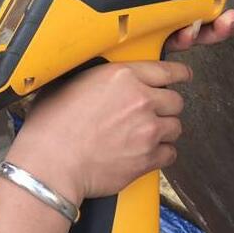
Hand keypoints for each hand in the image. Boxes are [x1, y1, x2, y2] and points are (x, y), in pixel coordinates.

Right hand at [6, 61, 190, 203]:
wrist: (51, 162)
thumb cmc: (51, 124)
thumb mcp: (69, 83)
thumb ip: (97, 79)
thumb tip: (102, 81)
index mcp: (121, 76)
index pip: (166, 70)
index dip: (178, 73)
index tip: (182, 75)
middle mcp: (140, 100)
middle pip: (175, 101)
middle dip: (166, 106)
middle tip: (151, 111)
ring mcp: (148, 130)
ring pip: (176, 127)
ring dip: (163, 130)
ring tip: (144, 134)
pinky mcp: (148, 158)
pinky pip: (170, 153)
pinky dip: (161, 153)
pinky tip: (144, 152)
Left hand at [133, 0, 233, 50]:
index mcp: (175, 4)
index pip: (210, 12)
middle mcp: (170, 23)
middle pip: (208, 31)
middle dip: (228, 27)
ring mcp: (157, 34)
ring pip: (192, 40)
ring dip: (209, 32)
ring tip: (220, 22)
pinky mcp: (141, 43)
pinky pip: (163, 45)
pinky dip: (179, 38)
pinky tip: (185, 32)